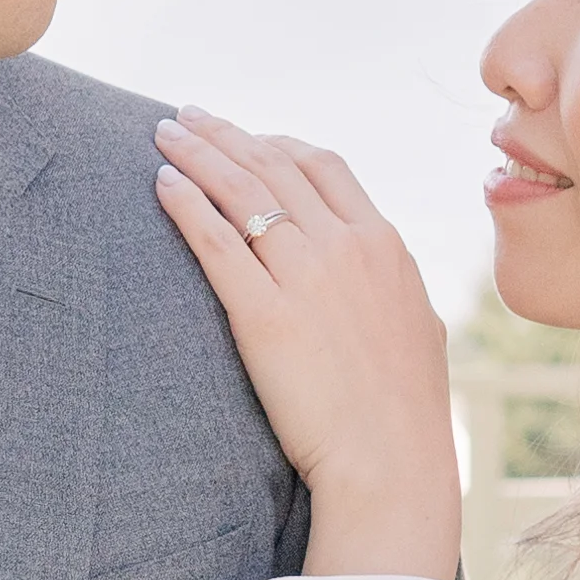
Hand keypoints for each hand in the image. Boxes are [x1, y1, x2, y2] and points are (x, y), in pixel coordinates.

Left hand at [154, 116, 464, 579]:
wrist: (392, 463)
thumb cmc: (405, 412)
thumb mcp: (417, 327)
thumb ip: (393, 286)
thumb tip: (384, 273)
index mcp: (385, 245)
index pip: (323, 166)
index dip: (276, 144)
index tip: (245, 138)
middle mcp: (347, 247)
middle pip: (273, 165)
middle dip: (224, 134)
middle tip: (185, 116)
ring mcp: (306, 277)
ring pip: (241, 191)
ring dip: (196, 154)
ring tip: (162, 134)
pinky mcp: (264, 316)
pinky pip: (217, 241)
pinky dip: (186, 205)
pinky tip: (162, 184)